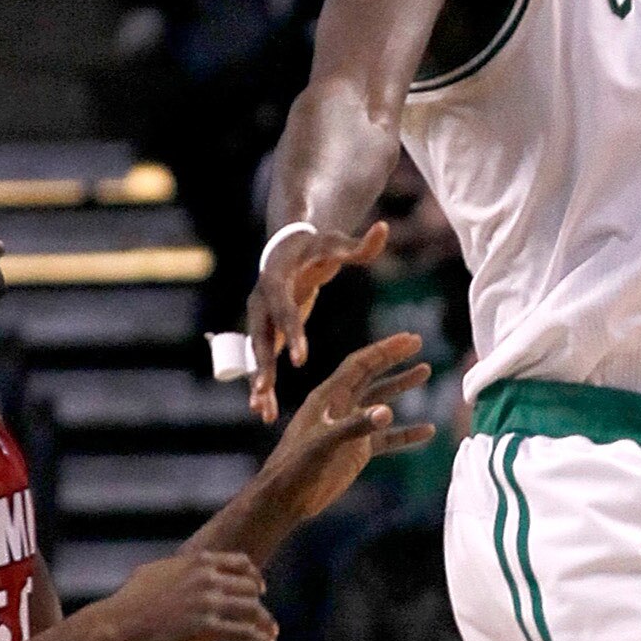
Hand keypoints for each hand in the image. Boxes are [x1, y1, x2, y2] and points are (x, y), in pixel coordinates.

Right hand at [99, 543, 276, 640]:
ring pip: (252, 611)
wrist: (116, 626)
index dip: (254, 577)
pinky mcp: (207, 629)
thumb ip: (178, 569)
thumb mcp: (155, 573)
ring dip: (266, 626)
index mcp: (198, 562)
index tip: (260, 590)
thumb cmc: (128, 603)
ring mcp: (208, 602)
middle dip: (260, 606)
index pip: (241, 563)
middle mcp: (207, 578)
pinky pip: (245, 634)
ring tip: (271, 638)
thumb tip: (183, 568)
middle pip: (250, 589)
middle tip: (267, 622)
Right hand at [247, 217, 387, 422]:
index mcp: (275, 281)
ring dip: (257, 383)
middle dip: (262, 367)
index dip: (291, 335)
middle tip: (265, 391)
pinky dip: (262, 384)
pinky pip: (261, 361)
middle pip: (261, 338)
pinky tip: (263, 410)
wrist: (287, 246)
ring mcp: (259, 319)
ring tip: (260, 411)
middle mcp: (260, 302)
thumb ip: (360, 244)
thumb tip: (385, 229)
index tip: (301, 360)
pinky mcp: (264, 331)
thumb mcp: (336, 243)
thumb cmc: (316, 246)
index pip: (284, 310)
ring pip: (256, 356)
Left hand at [251, 330, 433, 527]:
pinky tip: (427, 431)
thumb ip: (356, 426)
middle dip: (394, 358)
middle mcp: (340, 407)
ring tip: (425, 371)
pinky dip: (406, 434)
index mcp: (328, 397)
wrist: (287, 497)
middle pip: (371, 375)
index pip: (359, 364)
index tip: (409, 339)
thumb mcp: (325, 443)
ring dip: (401, 386)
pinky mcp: (356, 450)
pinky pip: (387, 438)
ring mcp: (349, 428)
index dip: (384, 350)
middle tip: (418, 342)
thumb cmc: (297, 466)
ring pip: (380, 401)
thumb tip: (387, 412)